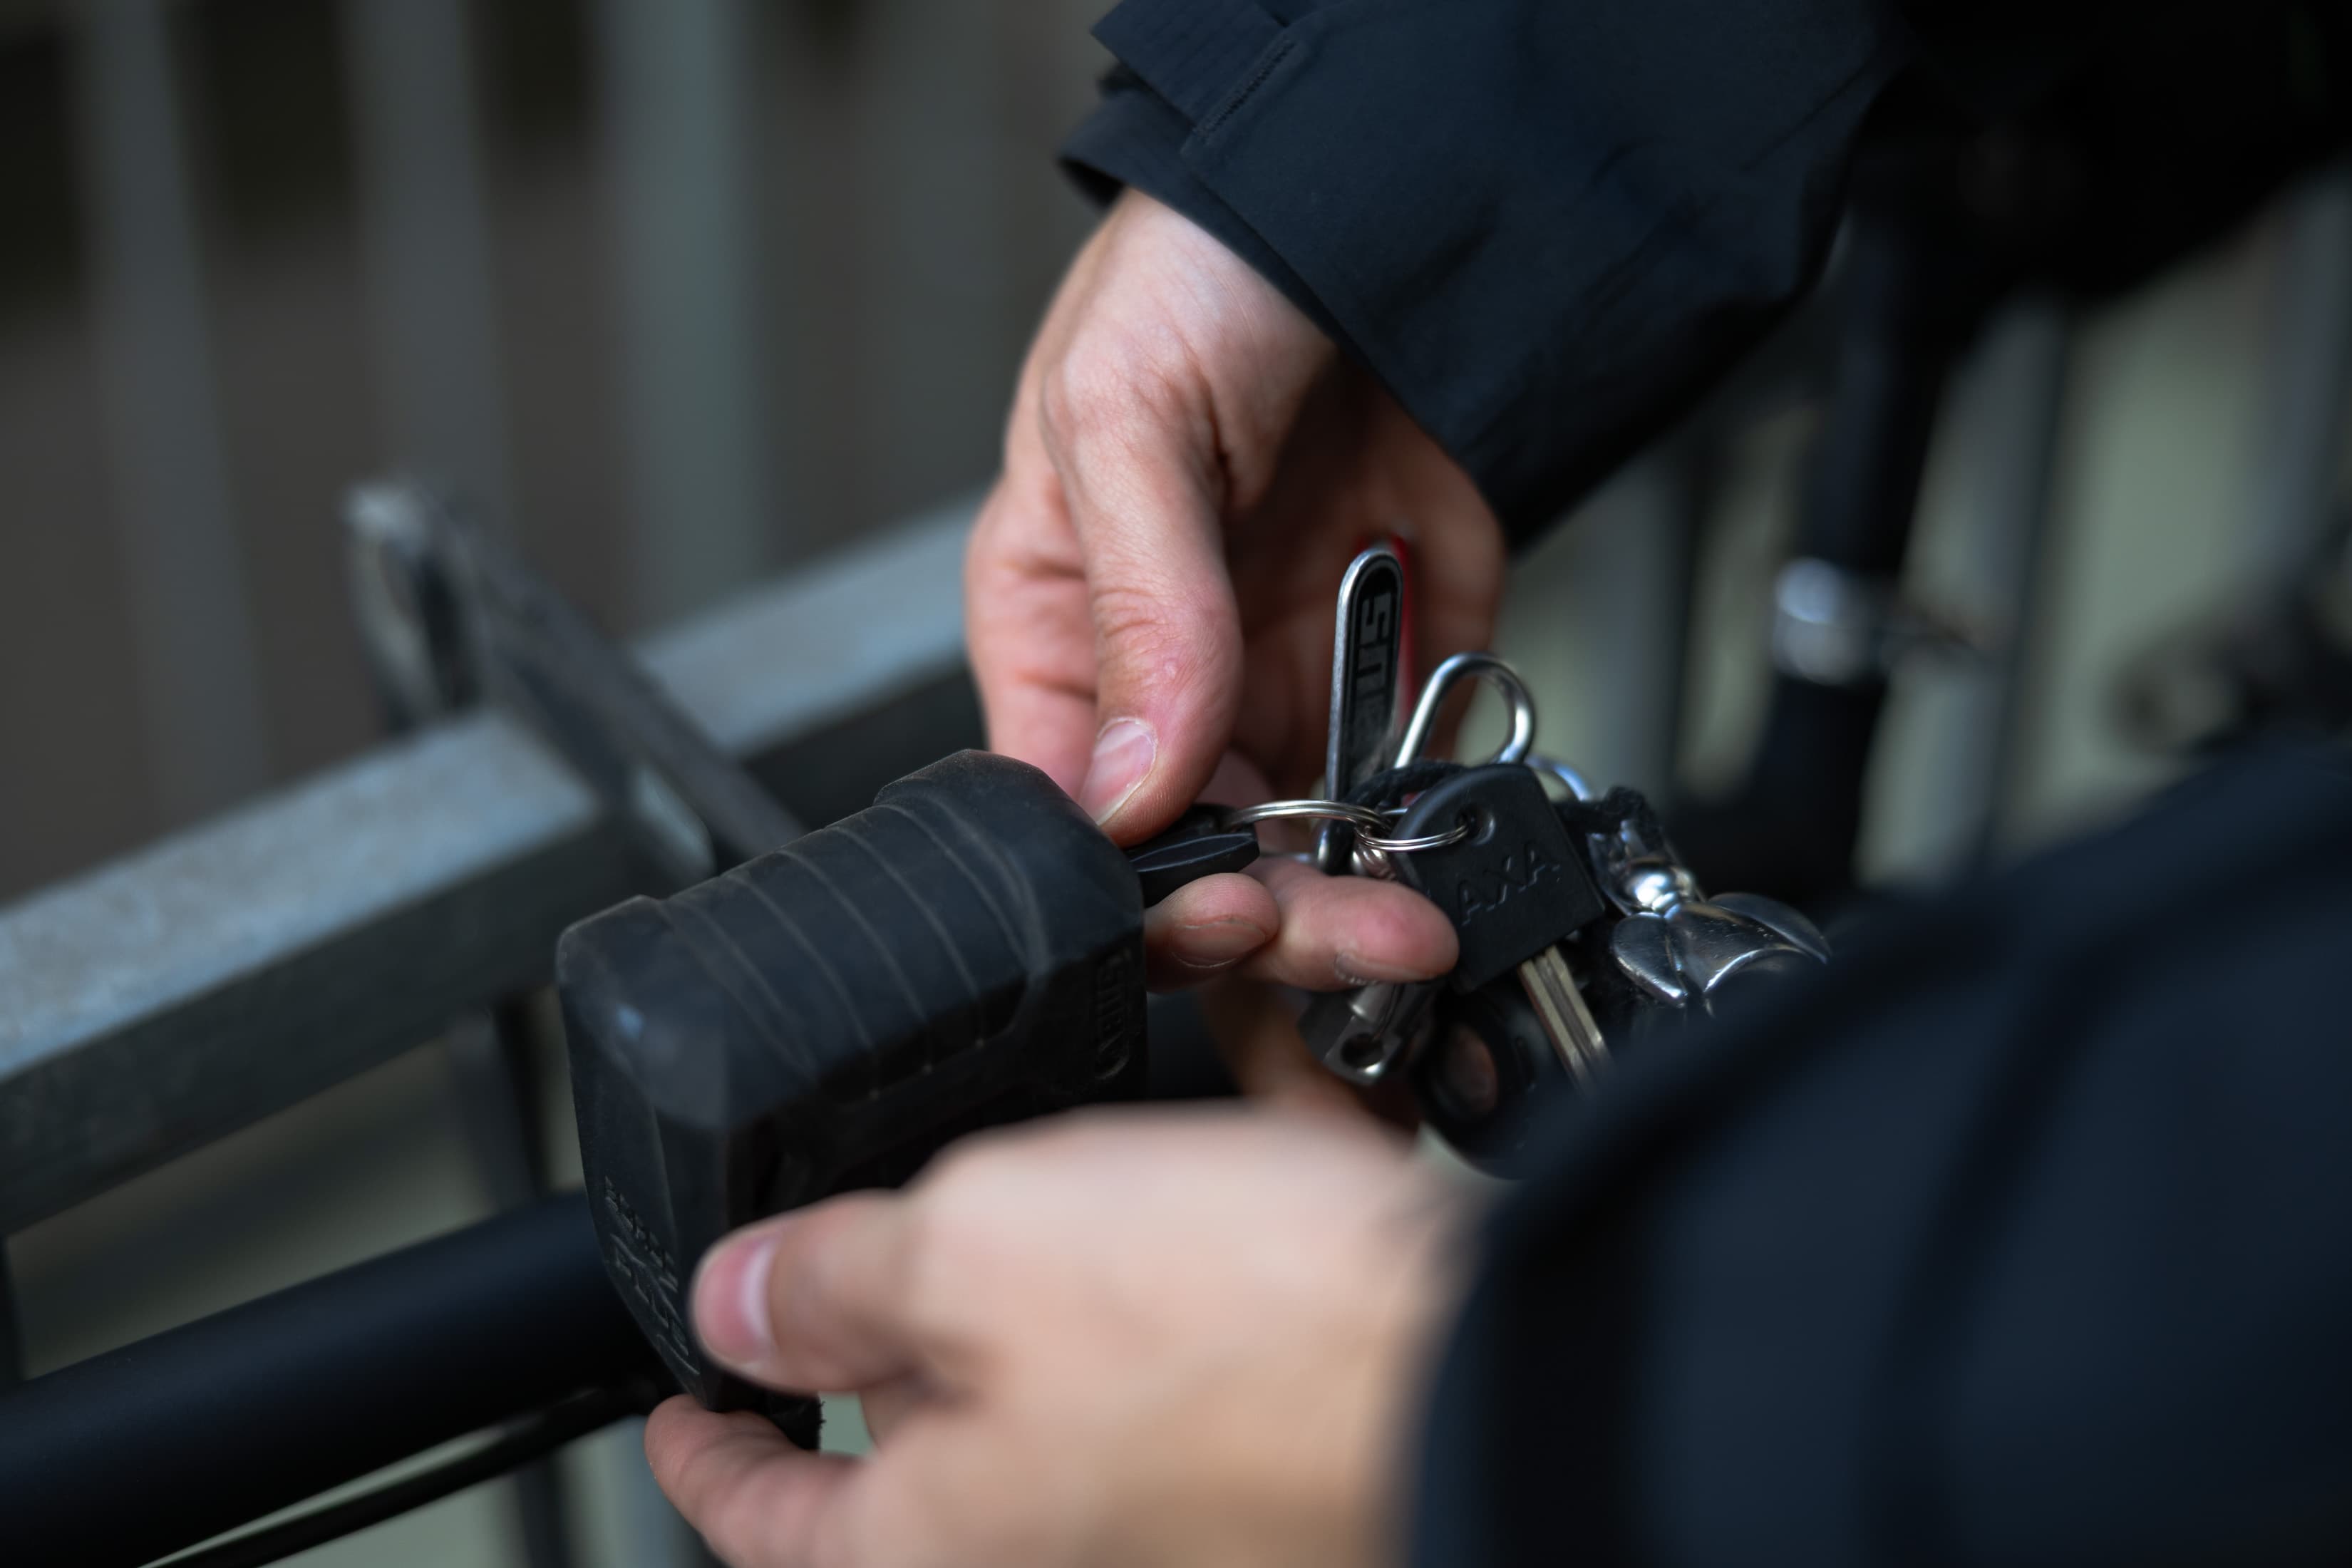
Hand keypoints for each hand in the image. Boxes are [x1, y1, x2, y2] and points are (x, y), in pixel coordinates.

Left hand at [646, 1108, 1471, 1567]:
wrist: (1504, 1357)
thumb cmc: (1257, 1345)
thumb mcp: (985, 1256)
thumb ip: (840, 1279)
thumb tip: (738, 1307)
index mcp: (949, 1526)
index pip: (769, 1514)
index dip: (703, 1449)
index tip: (680, 1406)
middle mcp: (1060, 1516)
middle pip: (929, 1391)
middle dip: (916, 1257)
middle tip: (896, 1185)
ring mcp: (1174, 1461)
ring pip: (1080, 1298)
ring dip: (1083, 1173)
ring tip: (1091, 1085)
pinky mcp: (1278, 1391)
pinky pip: (1210, 1264)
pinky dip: (1218, 1162)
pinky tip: (1239, 1067)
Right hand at [966, 190, 1503, 994]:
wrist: (1387, 203)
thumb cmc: (1204, 271)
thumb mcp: (1126, 415)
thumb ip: (1139, 606)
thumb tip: (1131, 779)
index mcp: (1058, 633)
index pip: (1068, 812)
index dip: (1135, 890)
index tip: (1217, 908)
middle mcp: (1166, 682)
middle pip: (1192, 863)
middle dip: (1266, 927)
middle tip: (1349, 939)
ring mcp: (1284, 684)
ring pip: (1304, 859)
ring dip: (1358, 917)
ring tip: (1413, 938)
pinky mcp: (1396, 670)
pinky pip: (1409, 789)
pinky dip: (1435, 838)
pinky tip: (1453, 870)